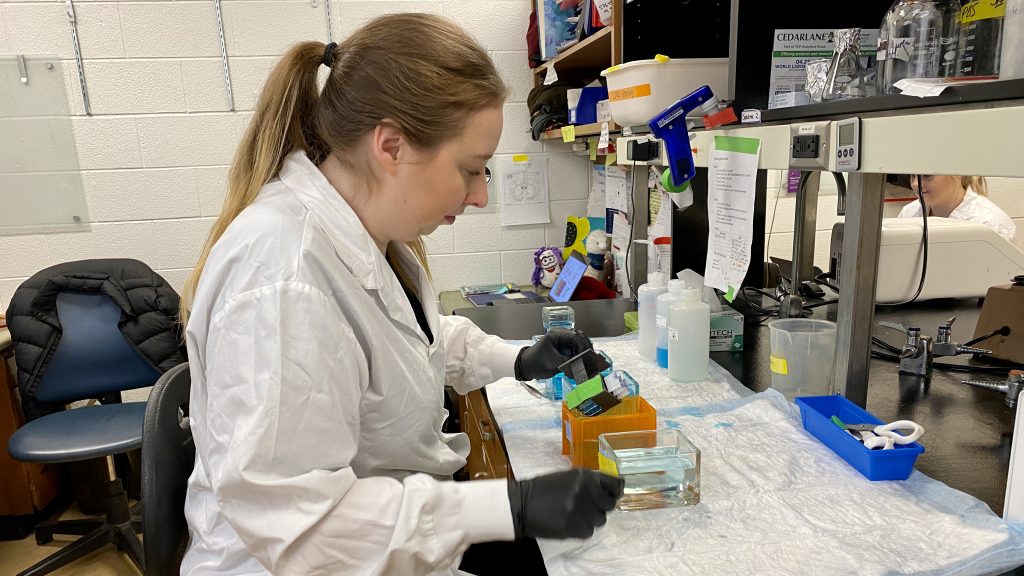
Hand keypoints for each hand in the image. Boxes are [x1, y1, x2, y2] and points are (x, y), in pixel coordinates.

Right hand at [507, 469, 623, 539]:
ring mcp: (581, 511)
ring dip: (591, 518)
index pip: (614, 483)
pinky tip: (569, 523)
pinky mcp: (574, 527)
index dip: (616, 489)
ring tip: (576, 515)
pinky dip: (581, 529)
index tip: (616, 492)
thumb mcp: (567, 477)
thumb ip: (587, 482)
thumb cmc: (542, 488)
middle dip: (602, 506)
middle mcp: (586, 492)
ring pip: (600, 520)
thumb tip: (607, 489)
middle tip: (590, 506)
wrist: (521, 503)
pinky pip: (588, 531)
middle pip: (609, 504)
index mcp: (584, 476)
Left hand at [514, 328, 593, 380]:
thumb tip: (584, 370)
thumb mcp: (554, 364)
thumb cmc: (535, 363)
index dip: (584, 347)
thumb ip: (570, 365)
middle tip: (591, 360)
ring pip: (579, 345)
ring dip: (583, 354)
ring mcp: (562, 342)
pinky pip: (575, 351)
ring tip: (587, 364)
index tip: (587, 358)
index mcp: (557, 334)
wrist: (525, 367)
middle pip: (580, 338)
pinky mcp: (563, 349)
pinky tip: (582, 365)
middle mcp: (561, 335)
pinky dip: (579, 357)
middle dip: (586, 349)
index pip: (576, 336)